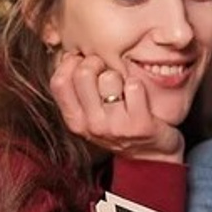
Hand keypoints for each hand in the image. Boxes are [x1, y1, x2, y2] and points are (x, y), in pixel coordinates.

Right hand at [49, 51, 183, 162]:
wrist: (152, 158)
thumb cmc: (120, 127)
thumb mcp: (91, 113)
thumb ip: (78, 89)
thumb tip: (69, 53)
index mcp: (75, 120)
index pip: (59, 80)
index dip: (72, 63)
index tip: (84, 62)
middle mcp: (91, 125)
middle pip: (83, 73)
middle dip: (97, 63)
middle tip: (107, 70)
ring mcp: (115, 126)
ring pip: (110, 77)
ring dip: (120, 76)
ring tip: (124, 88)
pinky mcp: (139, 126)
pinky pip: (134, 86)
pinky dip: (138, 85)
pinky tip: (139, 97)